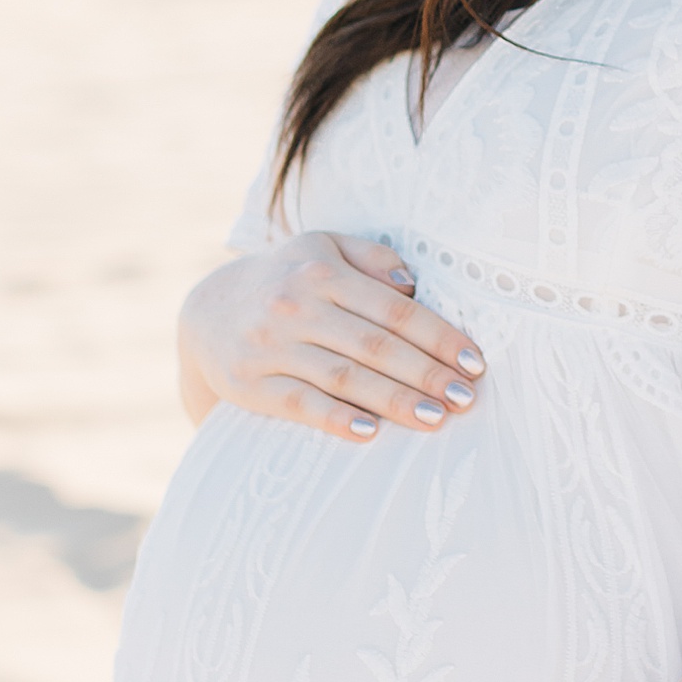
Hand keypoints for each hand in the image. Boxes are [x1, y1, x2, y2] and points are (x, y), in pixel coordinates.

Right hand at [179, 232, 485, 442]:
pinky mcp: (250, 384)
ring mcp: (271, 346)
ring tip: (435, 419)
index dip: (438, 337)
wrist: (207, 311)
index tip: (475, 363)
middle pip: (375, 345)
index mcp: (321, 271)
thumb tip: (413, 282)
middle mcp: (296, 306)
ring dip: (393, 401)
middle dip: (426, 374)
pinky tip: (371, 433)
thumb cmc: (286, 279)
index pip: (394, 308)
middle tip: (465, 398)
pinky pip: (299, 404)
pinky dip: (336, 419)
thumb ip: (371, 258)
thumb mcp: (322, 248)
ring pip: (343, 378)